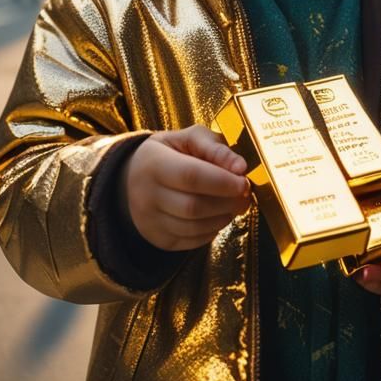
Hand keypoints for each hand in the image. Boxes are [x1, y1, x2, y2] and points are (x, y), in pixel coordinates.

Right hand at [122, 125, 249, 250]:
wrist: (134, 178)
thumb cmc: (171, 153)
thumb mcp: (188, 138)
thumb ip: (215, 148)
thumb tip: (240, 167)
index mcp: (154, 163)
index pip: (191, 176)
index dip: (222, 181)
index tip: (244, 182)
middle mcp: (146, 195)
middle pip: (194, 206)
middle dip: (227, 203)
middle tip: (245, 195)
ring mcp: (150, 222)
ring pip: (194, 228)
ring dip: (223, 218)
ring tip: (233, 205)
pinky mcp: (159, 240)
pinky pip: (192, 241)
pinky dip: (212, 231)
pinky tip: (217, 216)